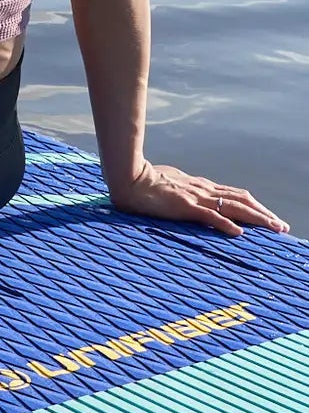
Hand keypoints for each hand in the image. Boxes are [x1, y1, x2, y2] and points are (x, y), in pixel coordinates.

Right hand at [111, 160, 287, 237]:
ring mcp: (195, 198)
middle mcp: (204, 190)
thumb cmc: (148, 182)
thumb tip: (196, 202)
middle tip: (281, 227)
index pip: (237, 195)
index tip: (270, 218)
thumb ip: (187, 194)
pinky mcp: (184, 206)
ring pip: (234, 207)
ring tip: (273, 229)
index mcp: (202, 187)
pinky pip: (209, 216)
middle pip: (242, 200)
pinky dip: (226, 224)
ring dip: (256, 218)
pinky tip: (238, 233)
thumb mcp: (174, 186)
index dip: (256, 206)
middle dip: (264, 214)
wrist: (130, 179)